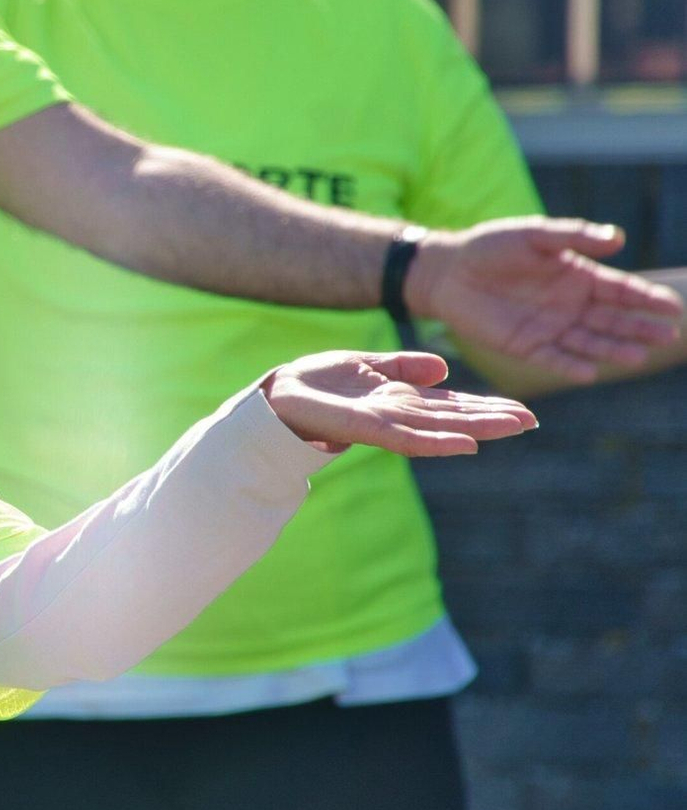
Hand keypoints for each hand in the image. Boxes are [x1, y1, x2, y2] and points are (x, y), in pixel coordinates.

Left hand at [263, 351, 536, 456]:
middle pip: (453, 417)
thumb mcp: (366, 365)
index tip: (522, 410)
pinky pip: (406, 437)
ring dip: (477, 428)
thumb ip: (401, 367)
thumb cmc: (317, 383)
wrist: (276, 395)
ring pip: (439, 427)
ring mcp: (384, 423)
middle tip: (533, 421)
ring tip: (514, 427)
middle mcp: (398, 414)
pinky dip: (437, 441)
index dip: (485, 406)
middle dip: (492, 418)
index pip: (451, 404)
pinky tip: (466, 444)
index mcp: (400, 398)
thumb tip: (441, 368)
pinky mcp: (365, 428)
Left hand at [406, 218, 684, 382]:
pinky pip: (553, 359)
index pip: (621, 290)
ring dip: (613, 349)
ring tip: (636, 356)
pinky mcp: (526, 346)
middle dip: (640, 328)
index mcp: (579, 277)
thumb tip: (618, 238)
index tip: (674, 307)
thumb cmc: (491, 246)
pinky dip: (570, 366)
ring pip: (590, 342)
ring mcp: (551, 328)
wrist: (447, 271)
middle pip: (613, 320)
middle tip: (667, 335)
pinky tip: (589, 372)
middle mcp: (571, 306)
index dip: (646, 299)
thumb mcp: (534, 235)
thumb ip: (574, 236)